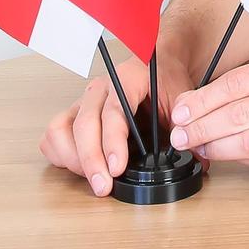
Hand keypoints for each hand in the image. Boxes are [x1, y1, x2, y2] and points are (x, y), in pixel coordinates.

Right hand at [39, 54, 192, 195]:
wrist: (161, 62)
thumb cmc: (169, 80)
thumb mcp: (183, 98)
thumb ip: (186, 125)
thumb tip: (194, 154)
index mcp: (127, 78)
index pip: (114, 111)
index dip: (112, 142)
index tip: (117, 167)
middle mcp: (100, 89)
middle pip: (83, 124)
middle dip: (91, 160)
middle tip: (104, 186)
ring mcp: (83, 102)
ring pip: (61, 129)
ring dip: (74, 159)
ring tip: (95, 178)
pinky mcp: (74, 115)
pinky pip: (54, 136)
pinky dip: (62, 155)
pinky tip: (81, 169)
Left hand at [168, 51, 248, 176]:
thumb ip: (247, 83)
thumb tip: (196, 103)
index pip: (236, 85)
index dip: (202, 101)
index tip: (180, 111)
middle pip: (239, 115)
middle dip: (201, 127)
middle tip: (180, 134)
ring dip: (216, 147)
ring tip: (197, 145)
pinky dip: (239, 159)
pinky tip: (224, 154)